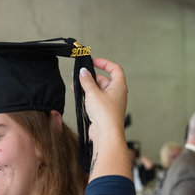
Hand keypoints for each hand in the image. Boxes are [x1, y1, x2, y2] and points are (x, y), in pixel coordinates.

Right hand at [79, 58, 131, 180]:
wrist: (106, 134)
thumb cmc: (105, 114)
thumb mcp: (93, 93)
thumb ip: (87, 81)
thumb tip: (83, 72)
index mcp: (119, 86)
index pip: (114, 69)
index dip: (105, 63)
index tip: (94, 61)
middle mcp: (116, 94)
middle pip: (104, 80)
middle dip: (91, 77)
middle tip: (80, 75)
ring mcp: (109, 103)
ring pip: (98, 90)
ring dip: (87, 87)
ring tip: (76, 85)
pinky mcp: (102, 111)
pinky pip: (94, 99)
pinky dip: (87, 96)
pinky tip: (78, 95)